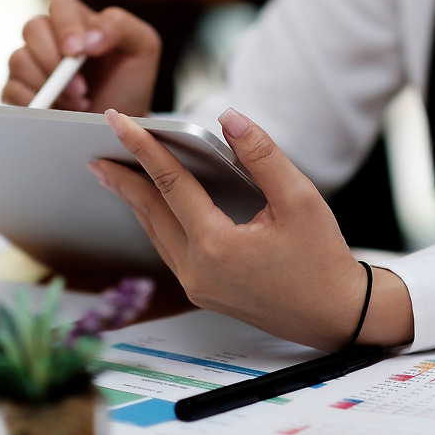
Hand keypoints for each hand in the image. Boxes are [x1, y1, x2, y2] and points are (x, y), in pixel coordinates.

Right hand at [2, 0, 161, 116]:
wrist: (119, 123)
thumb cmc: (129, 82)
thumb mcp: (142, 47)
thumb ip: (120, 27)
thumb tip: (88, 39)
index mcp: (78, 21)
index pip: (60, 6)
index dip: (66, 26)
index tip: (78, 52)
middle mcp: (49, 37)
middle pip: (32, 28)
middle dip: (55, 61)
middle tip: (81, 88)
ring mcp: (31, 63)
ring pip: (19, 60)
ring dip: (50, 87)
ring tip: (78, 102)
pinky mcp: (19, 90)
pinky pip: (11, 89)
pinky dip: (35, 102)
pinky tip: (58, 111)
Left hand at [89, 107, 414, 350]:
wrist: (337, 316)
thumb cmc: (323, 260)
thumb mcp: (299, 198)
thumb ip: (261, 155)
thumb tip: (229, 118)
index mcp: (217, 245)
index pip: (170, 184)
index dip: (142, 147)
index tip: (117, 122)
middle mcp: (197, 269)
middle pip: (150, 211)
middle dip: (123, 177)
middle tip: (97, 147)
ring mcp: (197, 285)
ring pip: (155, 232)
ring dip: (135, 200)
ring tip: (115, 172)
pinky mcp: (203, 292)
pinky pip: (169, 249)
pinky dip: (156, 221)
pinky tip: (152, 206)